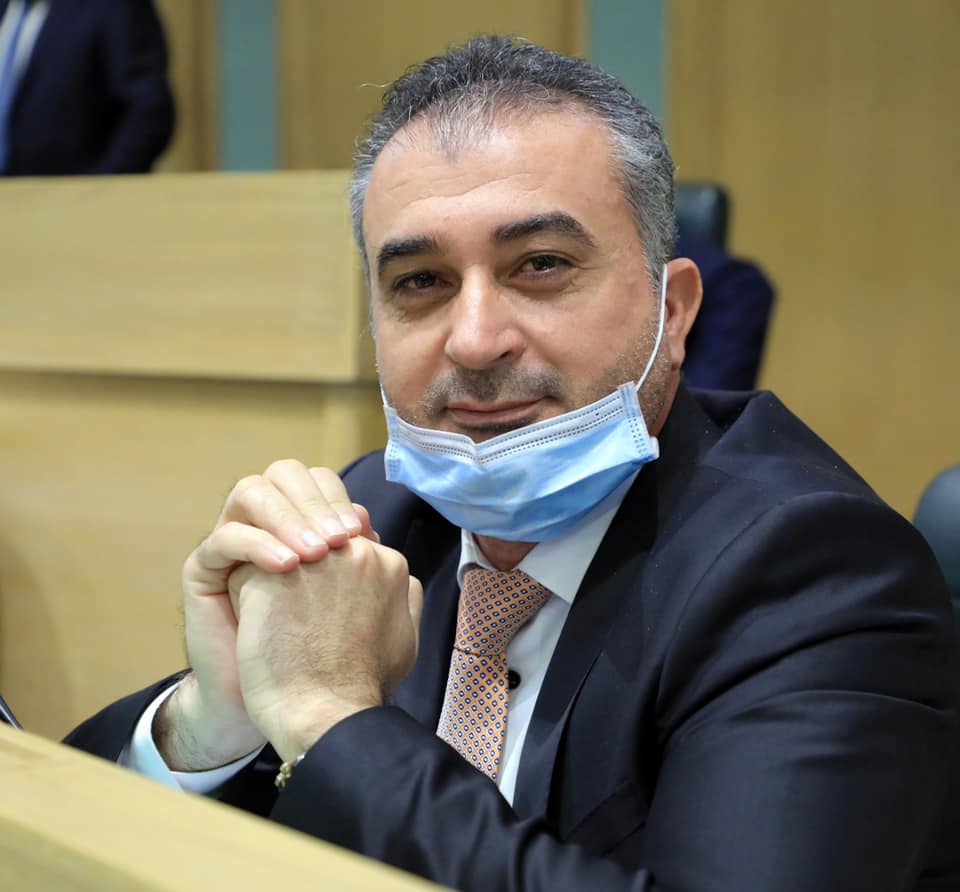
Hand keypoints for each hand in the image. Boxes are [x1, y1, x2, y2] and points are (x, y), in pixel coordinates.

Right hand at [157, 460, 377, 769]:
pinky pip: (224, 538)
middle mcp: (270, 529)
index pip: (319, 483)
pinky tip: (286, 569)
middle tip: (337, 541)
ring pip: (251, 492)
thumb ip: (373, 566)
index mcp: (307, 530)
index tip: (357, 533)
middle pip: (285, 475)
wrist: (293, 711)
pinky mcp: (205, 572)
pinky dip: (257, 545)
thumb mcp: (365, 607)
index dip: (339, 499)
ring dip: (287, 516)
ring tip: (312, 557)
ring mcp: (236, 547)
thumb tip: (369, 524)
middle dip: (314, 501)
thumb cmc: (332, 659)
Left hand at [228, 535, 423, 762]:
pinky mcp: (270, 574)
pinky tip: (262, 631)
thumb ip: (404, 593)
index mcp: (387, 562)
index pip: (346, 548)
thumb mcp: (406, 635)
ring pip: (280, 552)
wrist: (325, 714)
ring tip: (284, 627)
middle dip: (305, 574)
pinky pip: (247, 572)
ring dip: (278, 584)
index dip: (332, 584)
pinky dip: (248, 600)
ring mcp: (311, 559)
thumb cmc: (363, 685)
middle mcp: (352, 550)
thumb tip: (397, 570)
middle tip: (305, 623)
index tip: (330, 618)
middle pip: (314, 543)